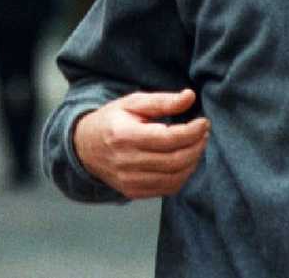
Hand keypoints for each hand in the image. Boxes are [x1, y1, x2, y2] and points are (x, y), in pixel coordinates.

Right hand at [73, 89, 209, 199]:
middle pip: (174, 160)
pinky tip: (185, 161)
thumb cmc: (111, 121)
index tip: (203, 122)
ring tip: (196, 146)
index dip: (191, 132)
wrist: (85, 147)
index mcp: (124, 135)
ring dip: (193, 162)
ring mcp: (129, 180)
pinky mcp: (133, 192)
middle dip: (196, 146)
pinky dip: (182, 176)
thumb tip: (190, 97)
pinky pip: (167, 188)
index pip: (167, 138)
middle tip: (203, 134)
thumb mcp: (132, 103)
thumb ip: (162, 101)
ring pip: (174, 177)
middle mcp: (126, 162)